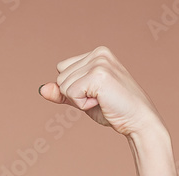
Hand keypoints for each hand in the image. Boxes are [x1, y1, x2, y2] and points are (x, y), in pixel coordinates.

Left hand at [37, 46, 164, 136]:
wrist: (137, 120)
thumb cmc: (112, 109)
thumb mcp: (82, 98)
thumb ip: (62, 93)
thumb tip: (42, 89)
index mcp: (97, 53)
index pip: (61, 68)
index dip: (71, 88)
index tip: (94, 93)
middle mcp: (99, 53)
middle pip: (60, 77)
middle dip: (74, 95)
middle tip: (99, 98)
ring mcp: (100, 62)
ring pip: (63, 85)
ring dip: (79, 100)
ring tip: (101, 99)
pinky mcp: (98, 74)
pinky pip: (71, 93)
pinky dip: (82, 104)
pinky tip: (101, 101)